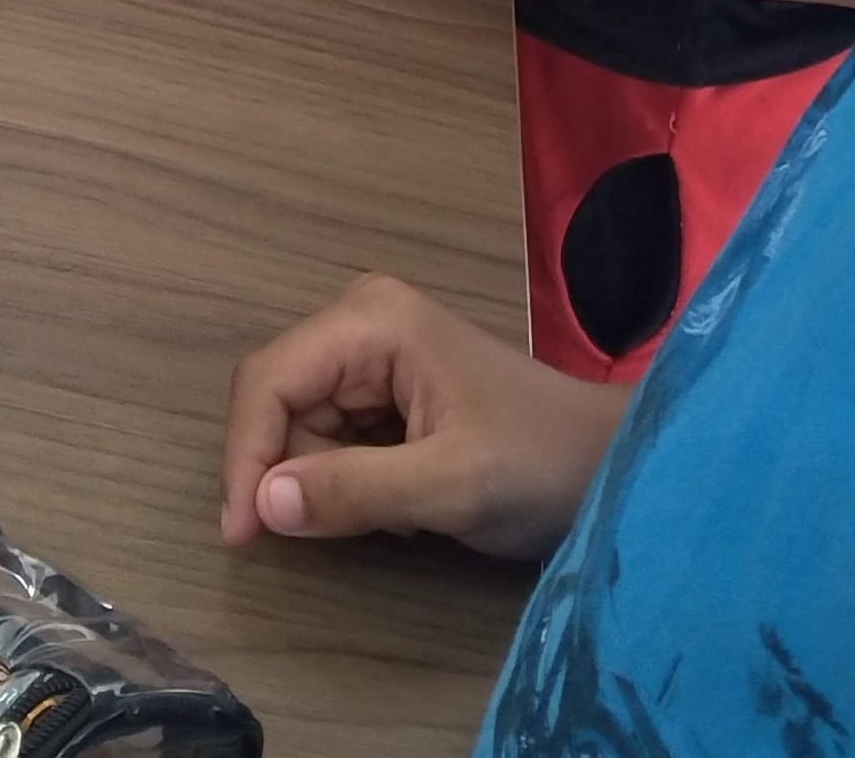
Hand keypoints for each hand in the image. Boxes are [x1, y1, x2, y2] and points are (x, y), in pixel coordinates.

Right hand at [221, 274, 625, 559]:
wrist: (610, 465)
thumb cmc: (540, 463)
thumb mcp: (451, 486)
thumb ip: (355, 492)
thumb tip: (262, 504)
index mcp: (371, 320)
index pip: (269, 381)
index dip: (245, 456)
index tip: (244, 534)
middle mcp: (359, 321)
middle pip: (279, 401)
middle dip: (295, 471)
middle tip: (348, 526)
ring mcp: (371, 352)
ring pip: (300, 426)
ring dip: (330, 481)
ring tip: (400, 510)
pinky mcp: (383, 386)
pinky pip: (331, 438)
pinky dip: (352, 480)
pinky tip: (405, 497)